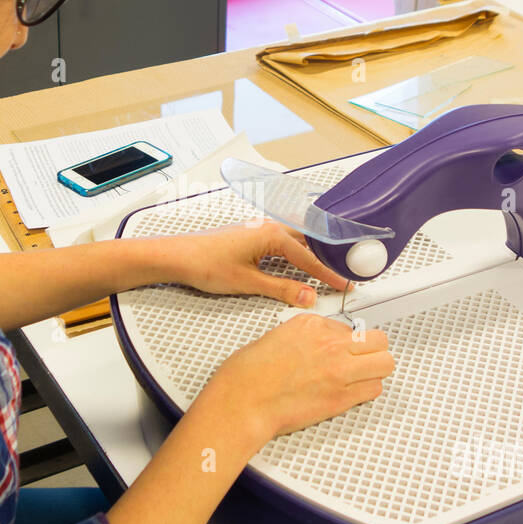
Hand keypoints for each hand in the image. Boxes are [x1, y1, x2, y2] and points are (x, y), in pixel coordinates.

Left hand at [166, 221, 352, 307]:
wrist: (177, 256)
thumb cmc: (204, 264)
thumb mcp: (247, 283)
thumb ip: (281, 290)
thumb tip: (307, 296)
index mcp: (271, 235)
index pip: (309, 258)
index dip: (329, 274)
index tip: (345, 284)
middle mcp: (268, 227)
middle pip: (308, 242)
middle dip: (327, 258)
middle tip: (345, 273)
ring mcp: (259, 229)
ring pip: (296, 239)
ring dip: (313, 253)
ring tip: (329, 267)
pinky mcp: (251, 235)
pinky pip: (284, 240)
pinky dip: (297, 251)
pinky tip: (300, 261)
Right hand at [193, 313, 393, 449]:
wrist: (242, 402)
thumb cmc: (247, 375)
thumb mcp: (276, 337)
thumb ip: (304, 338)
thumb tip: (317, 346)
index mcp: (311, 324)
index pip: (349, 327)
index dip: (346, 342)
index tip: (341, 350)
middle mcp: (330, 344)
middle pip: (378, 340)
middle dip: (372, 350)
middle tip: (362, 360)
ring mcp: (339, 370)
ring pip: (385, 364)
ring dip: (375, 370)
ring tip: (361, 377)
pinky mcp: (341, 397)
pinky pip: (374, 390)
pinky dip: (367, 392)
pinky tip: (352, 393)